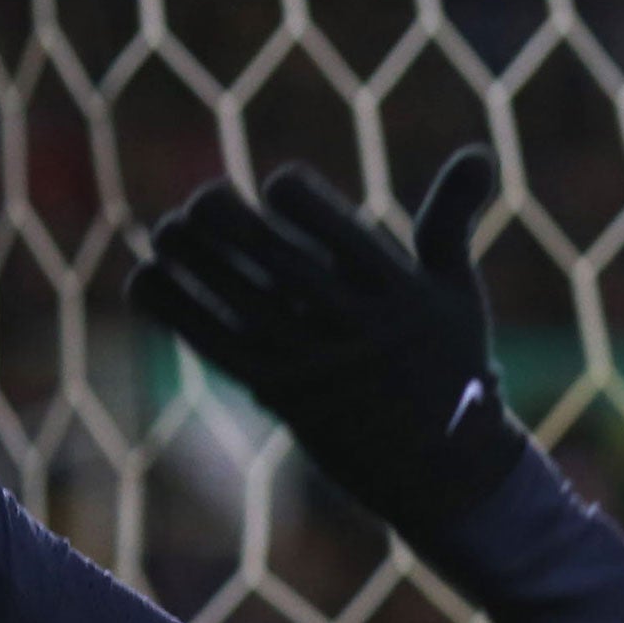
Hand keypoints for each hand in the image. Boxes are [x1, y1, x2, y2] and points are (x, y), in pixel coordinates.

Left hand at [127, 148, 525, 530]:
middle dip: (231, 224)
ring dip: (194, 262)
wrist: (444, 468)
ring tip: (165, 230)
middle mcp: (357, 330)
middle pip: (280, 264)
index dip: (296, 199)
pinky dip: (177, 310)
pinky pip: (219, 345)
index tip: (277, 188)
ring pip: (242, 303)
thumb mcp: (458, 292)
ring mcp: (317, 366)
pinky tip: (145, 278)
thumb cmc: (448, 365)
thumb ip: (451, 219)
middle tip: (200, 201)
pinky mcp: (283, 395)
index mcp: (399, 295)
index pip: (337, 230)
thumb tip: (478, 154)